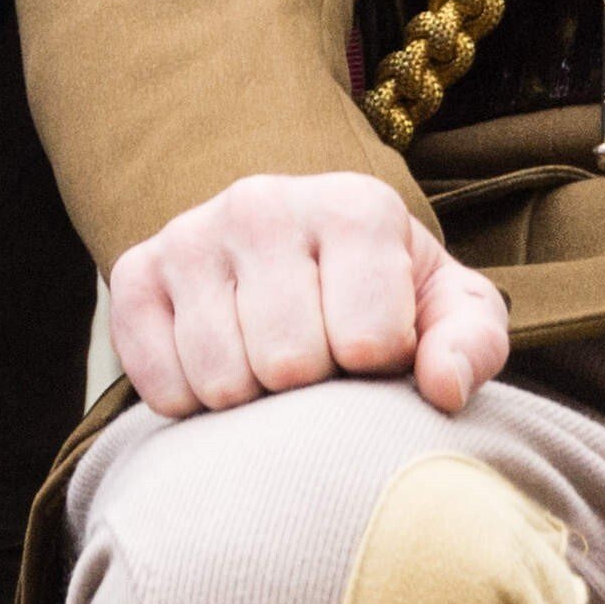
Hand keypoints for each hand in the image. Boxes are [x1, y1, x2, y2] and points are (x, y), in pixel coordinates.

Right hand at [109, 173, 511, 418]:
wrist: (302, 261)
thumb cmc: (391, 296)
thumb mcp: (453, 311)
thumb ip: (470, 345)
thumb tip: (440, 389)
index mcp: (351, 205)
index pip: (368, 339)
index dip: (380, 369)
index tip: (379, 351)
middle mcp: (260, 203)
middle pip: (288, 362)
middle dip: (312, 387)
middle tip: (320, 366)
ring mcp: (188, 234)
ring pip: (220, 376)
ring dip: (252, 399)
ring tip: (272, 369)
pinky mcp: (134, 271)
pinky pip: (157, 378)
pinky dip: (191, 401)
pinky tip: (221, 369)